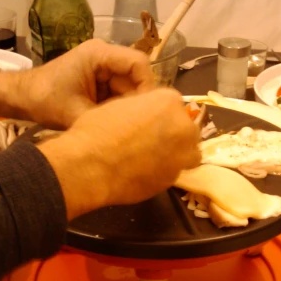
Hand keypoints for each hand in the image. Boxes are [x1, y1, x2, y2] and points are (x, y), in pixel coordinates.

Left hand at [0, 39, 155, 128]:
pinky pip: (118, 95)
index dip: (147, 87)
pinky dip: (117, 110)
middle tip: (135, 126)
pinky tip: (114, 125)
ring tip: (124, 127)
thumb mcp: (78, 113)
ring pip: (129, 89)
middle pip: (136, 78)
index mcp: (100, 54)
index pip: (139, 63)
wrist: (21, 98)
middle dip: (136, 102)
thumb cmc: (45, 100)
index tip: (146, 113)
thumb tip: (135, 131)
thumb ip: (108, 120)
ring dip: (126, 108)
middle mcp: (105, 57)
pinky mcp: (99, 82)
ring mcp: (103, 69)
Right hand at [37, 88, 200, 219]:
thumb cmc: (97, 131)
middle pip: (186, 129)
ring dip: (177, 154)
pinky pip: (175, 172)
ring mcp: (182, 155)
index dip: (160, 115)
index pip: (173, 105)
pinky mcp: (174, 179)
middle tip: (152, 142)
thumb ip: (142, 110)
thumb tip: (145, 119)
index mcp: (168, 101)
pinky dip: (165, 172)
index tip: (149, 123)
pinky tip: (146, 173)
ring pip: (189, 153)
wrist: (91, 166)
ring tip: (154, 159)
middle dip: (174, 134)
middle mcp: (182, 126)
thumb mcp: (120, 105)